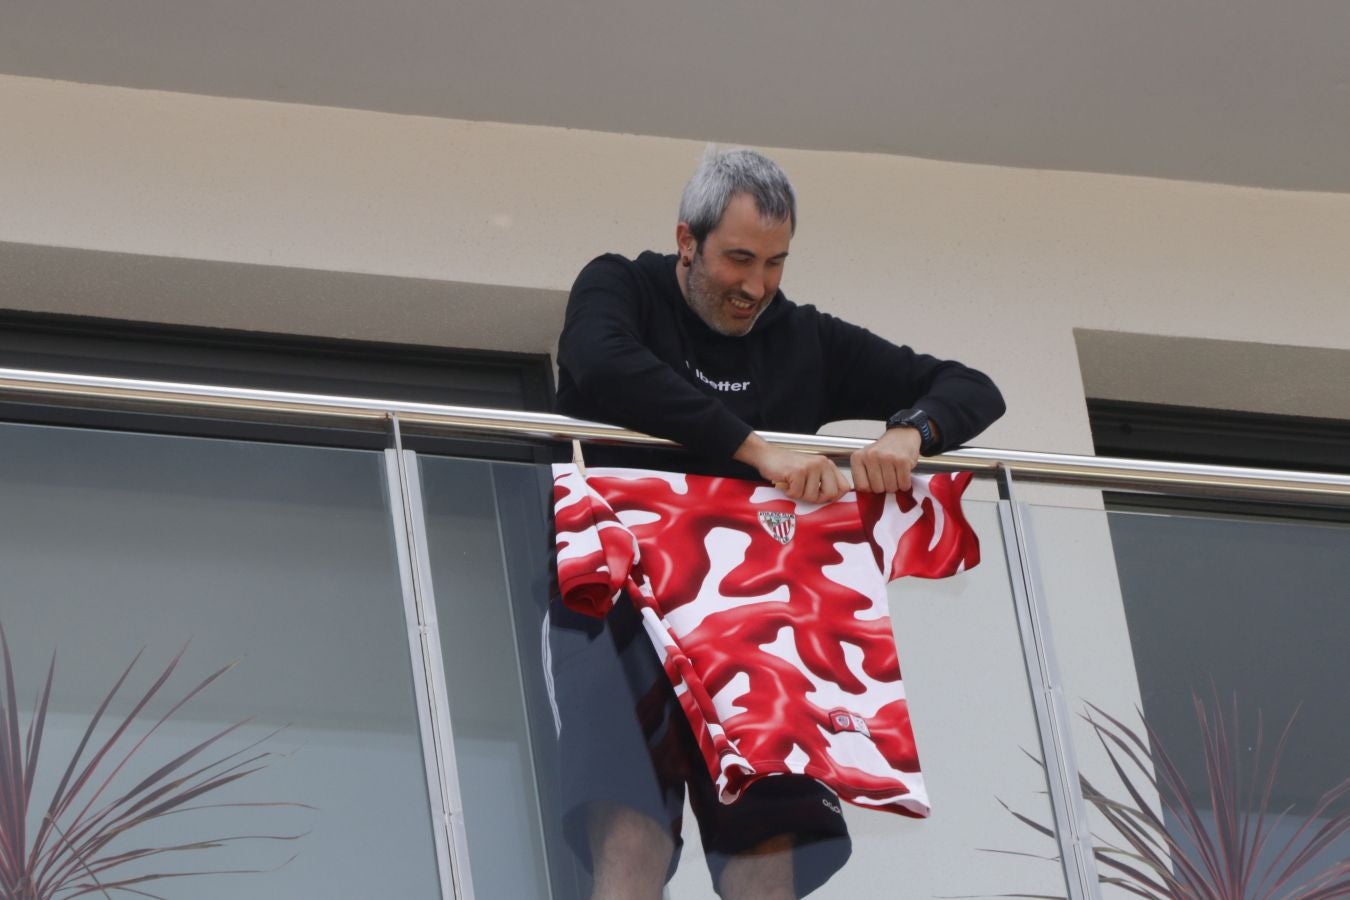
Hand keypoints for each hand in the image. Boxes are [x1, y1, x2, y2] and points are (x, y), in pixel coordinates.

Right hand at [734, 434, 850, 502]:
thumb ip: (823, 483)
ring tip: (792, 484)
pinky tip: (786, 483)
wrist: (766, 456)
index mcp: (828, 465)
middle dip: (816, 499)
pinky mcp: (798, 471)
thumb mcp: (810, 473)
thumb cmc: (787, 467)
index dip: (833, 497)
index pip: (844, 487)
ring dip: (799, 495)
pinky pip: (797, 494)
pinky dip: (788, 492)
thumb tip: (833, 502)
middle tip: (803, 491)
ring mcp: (810, 467)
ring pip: (812, 496)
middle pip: (831, 494)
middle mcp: (822, 463)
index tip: (820, 496)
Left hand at [850, 427, 920, 493]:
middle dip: (884, 487)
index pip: (861, 487)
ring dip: (896, 486)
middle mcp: (870, 456)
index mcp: (858, 458)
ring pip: (891, 488)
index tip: (875, 481)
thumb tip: (865, 500)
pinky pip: (904, 484)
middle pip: (877, 489)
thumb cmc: (883, 451)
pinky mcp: (902, 461)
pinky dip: (905, 483)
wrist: (902, 435)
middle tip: (887, 475)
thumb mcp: (866, 460)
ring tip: (895, 473)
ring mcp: (886, 458)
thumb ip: (863, 477)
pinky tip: (903, 473)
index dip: (870, 488)